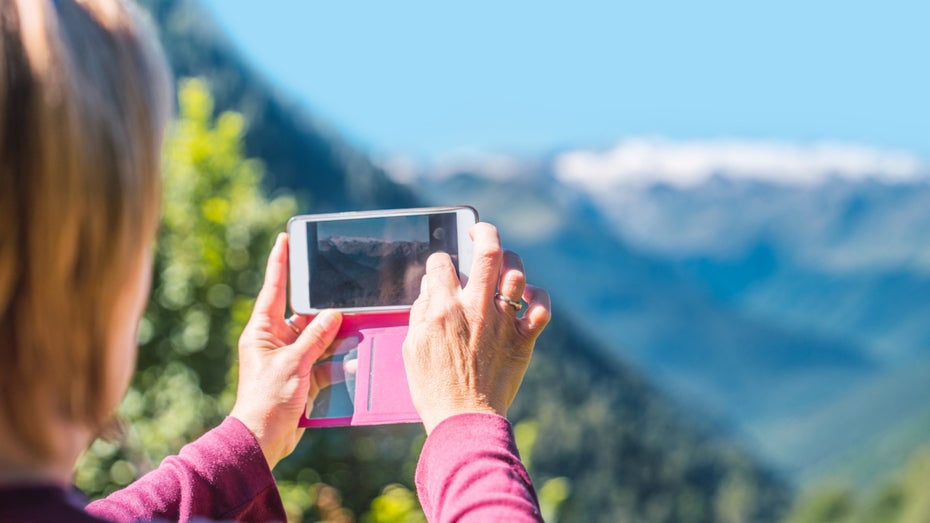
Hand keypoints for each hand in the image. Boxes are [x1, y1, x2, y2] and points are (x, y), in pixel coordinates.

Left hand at [230, 233, 342, 468]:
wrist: (264, 439)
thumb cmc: (268, 399)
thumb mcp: (294, 363)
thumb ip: (315, 336)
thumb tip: (333, 313)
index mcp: (263, 330)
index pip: (274, 288)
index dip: (280, 262)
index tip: (284, 238)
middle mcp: (275, 340)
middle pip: (304, 313)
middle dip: (324, 306)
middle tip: (342, 286)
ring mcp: (290, 357)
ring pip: (319, 337)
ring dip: (336, 335)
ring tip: (357, 323)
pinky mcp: (303, 375)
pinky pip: (325, 359)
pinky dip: (338, 360)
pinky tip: (355, 357)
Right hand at [402, 223, 550, 433]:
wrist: (464, 419)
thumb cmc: (433, 387)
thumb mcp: (411, 347)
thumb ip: (420, 313)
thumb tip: (431, 287)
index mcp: (443, 309)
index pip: (441, 264)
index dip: (439, 261)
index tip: (441, 267)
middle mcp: (475, 308)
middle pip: (488, 252)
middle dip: (484, 232)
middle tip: (480, 231)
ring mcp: (503, 322)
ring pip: (517, 273)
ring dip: (511, 263)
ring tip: (504, 265)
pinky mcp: (523, 339)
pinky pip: (542, 308)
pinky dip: (538, 298)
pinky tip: (528, 298)